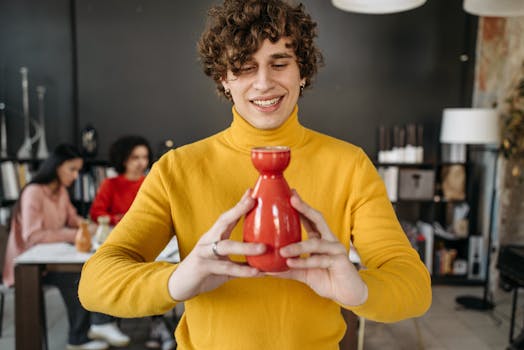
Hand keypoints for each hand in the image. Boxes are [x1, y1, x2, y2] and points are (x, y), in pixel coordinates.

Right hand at [167, 189, 265, 300]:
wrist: (180, 285)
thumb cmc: (205, 270)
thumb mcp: (223, 260)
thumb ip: (240, 255)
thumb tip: (263, 252)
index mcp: (214, 236)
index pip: (228, 216)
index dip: (239, 204)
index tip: (252, 192)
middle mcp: (208, 240)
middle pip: (223, 221)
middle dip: (238, 210)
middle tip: (254, 201)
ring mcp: (204, 253)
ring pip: (225, 246)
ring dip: (245, 247)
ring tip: (263, 248)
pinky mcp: (202, 267)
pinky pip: (225, 268)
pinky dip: (242, 270)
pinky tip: (256, 272)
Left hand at [269, 190, 367, 306]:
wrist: (347, 293)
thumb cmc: (326, 279)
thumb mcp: (303, 273)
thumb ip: (286, 269)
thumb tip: (266, 269)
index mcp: (320, 238)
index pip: (310, 219)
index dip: (300, 207)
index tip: (289, 194)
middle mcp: (329, 240)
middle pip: (317, 219)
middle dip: (304, 208)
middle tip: (291, 199)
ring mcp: (335, 249)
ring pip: (315, 243)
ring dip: (298, 247)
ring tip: (282, 251)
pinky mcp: (340, 261)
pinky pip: (319, 260)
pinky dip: (304, 262)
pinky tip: (291, 263)